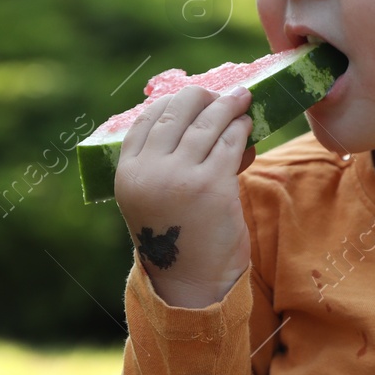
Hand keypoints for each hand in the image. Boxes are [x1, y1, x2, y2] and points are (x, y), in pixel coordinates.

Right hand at [113, 84, 256, 307]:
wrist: (192, 281)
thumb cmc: (179, 236)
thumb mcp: (156, 196)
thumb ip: (166, 161)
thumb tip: (204, 116)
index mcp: (127, 173)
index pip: (145, 120)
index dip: (171, 102)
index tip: (191, 97)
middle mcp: (148, 171)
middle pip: (176, 112)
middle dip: (201, 96)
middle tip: (221, 94)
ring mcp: (180, 177)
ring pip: (207, 123)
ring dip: (228, 107)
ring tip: (241, 101)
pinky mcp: (212, 186)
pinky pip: (229, 143)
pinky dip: (241, 130)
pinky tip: (247, 127)